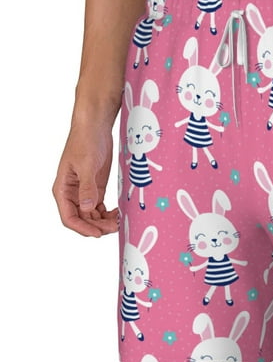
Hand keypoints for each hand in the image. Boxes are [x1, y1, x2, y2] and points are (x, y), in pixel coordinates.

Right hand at [53, 122, 117, 237]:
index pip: (69, 217)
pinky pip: (100, 208)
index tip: (98, 233)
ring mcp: (84, 192)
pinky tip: (118, 214)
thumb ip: (87, 188)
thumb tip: (86, 208)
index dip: (83, 228)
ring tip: (119, 222)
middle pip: (83, 219)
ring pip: (92, 216)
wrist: (95, 128)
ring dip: (104, 222)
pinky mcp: (96, 188)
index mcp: (63, 190)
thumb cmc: (85, 142)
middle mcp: (72, 194)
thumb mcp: (86, 165)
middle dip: (97, 226)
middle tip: (115, 227)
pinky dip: (108, 214)